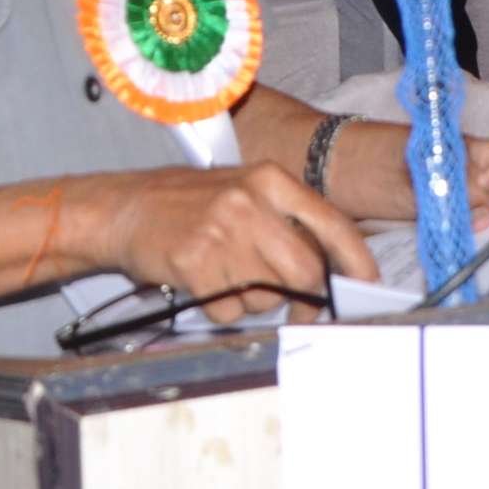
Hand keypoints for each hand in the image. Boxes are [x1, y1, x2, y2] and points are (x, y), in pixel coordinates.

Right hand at [95, 163, 372, 323]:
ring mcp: (221, 232)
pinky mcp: (195, 262)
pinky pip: (229, 308)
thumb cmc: (189, 203)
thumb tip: (332, 267)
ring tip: (228, 275)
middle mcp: (250, 202)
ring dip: (254, 300)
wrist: (122, 207)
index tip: (367, 283)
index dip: (355, 259)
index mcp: (270, 180)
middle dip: (306, 296)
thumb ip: (288, 221)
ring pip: (267, 294)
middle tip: (299, 306)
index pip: (331, 223)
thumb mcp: (244, 191)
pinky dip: (222, 308)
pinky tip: (204, 282)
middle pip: (305, 269)